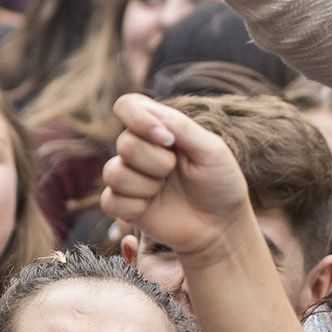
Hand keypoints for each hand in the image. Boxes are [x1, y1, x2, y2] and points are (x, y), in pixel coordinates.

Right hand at [100, 93, 254, 259]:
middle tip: (176, 172)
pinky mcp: (124, 205)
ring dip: (145, 186)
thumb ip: (182, 127)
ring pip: (113, 173)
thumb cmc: (220, 182)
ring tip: (165, 191)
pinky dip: (133, 207)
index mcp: (159, 128)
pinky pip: (109, 201)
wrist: (221, 225)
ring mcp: (129, 177)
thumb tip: (153, 120)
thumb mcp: (211, 149)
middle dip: (156, 162)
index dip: (139, 120)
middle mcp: (139, 149)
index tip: (168, 140)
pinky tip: (151, 208)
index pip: (128, 106)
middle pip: (125, 144)